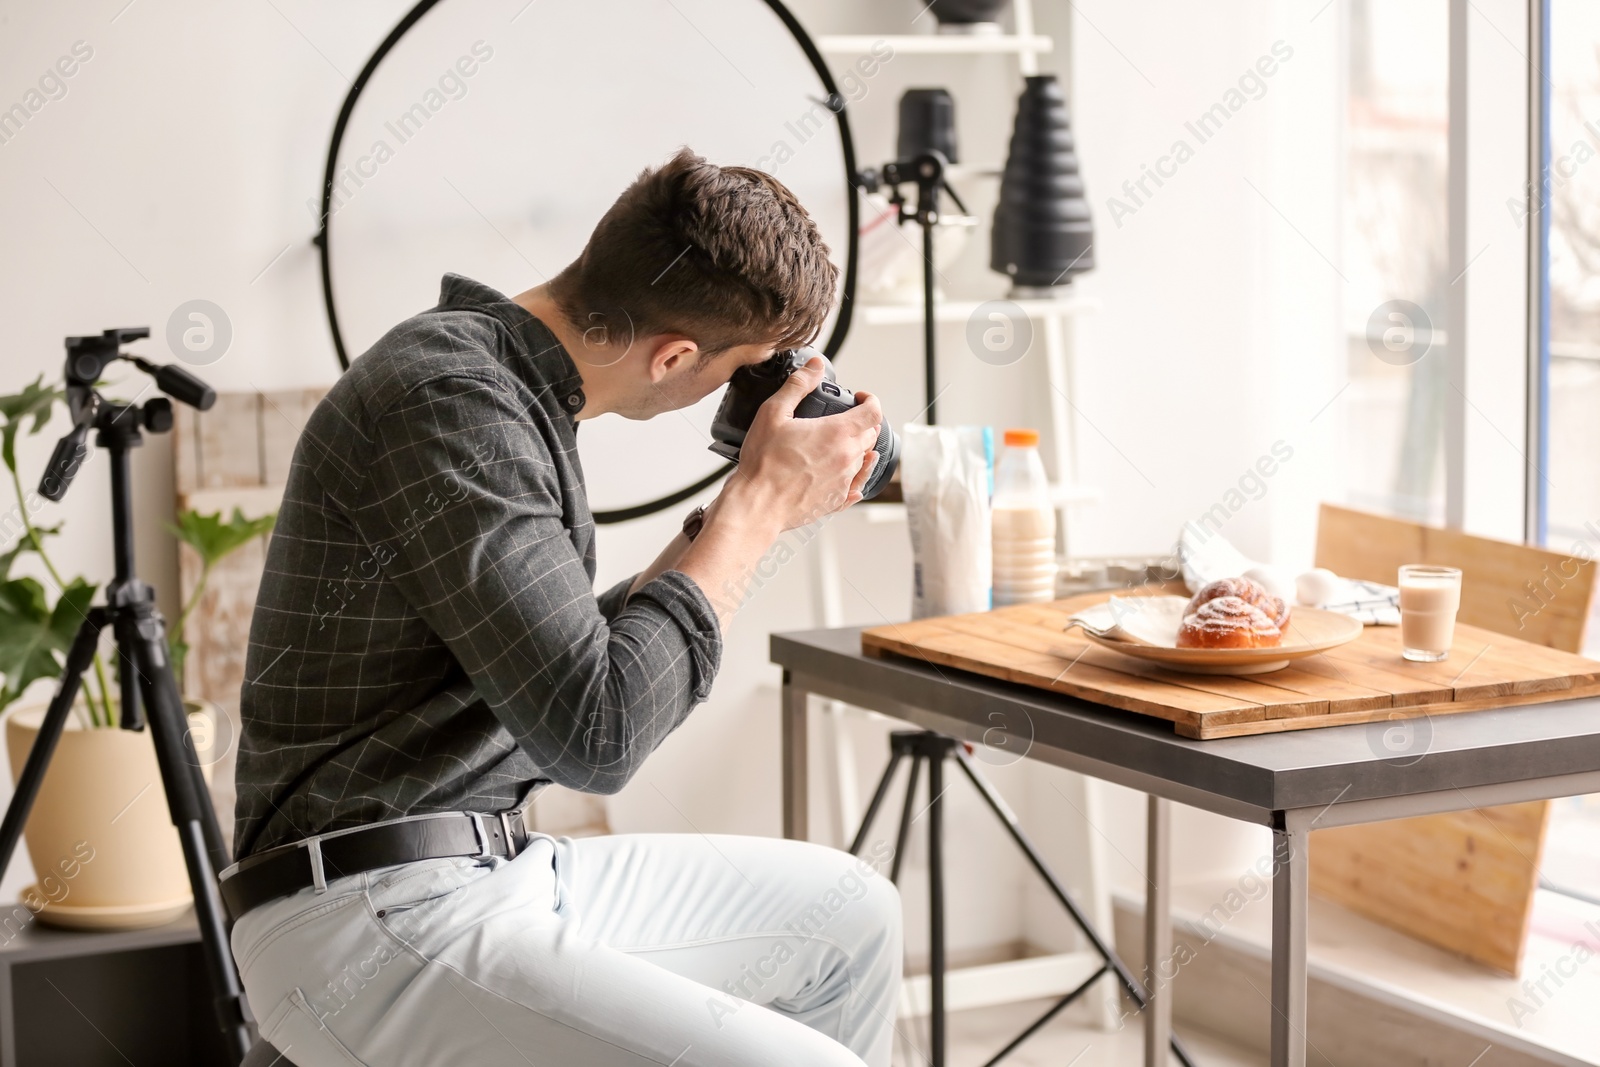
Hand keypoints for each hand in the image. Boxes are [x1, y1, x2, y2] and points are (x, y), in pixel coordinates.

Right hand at [728, 356, 882, 530]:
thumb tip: (815, 367)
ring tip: (840, 441)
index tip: (860, 397)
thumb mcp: (773, 412)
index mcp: (837, 434)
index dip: (870, 400)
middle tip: (847, 417)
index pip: (873, 412)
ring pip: (863, 459)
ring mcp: (844, 481)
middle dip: (863, 421)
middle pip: (871, 435)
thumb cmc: (763, 462)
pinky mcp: (836, 501)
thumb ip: (798, 385)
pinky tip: (848, 472)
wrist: (757, 505)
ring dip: (857, 446)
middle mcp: (847, 458)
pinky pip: (857, 487)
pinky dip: (858, 475)